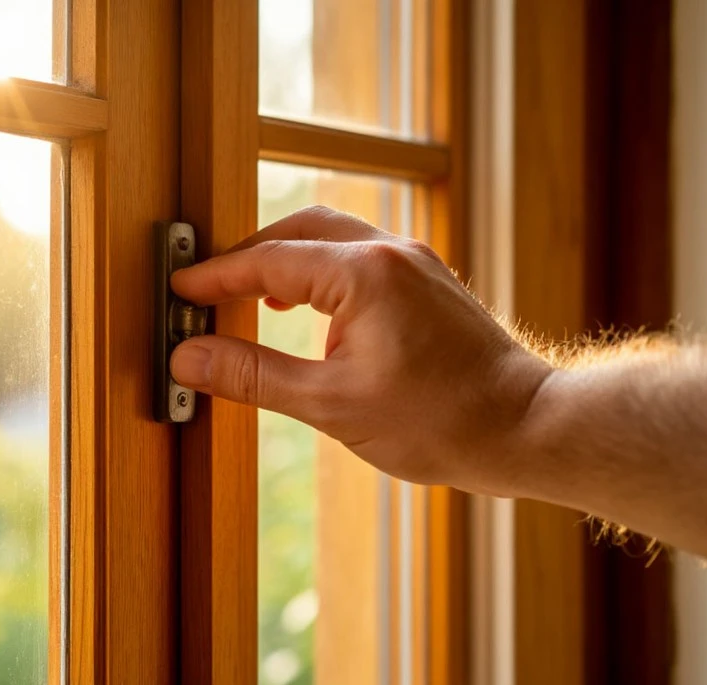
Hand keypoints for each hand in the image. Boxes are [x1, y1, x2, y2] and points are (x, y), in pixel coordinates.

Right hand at [169, 206, 551, 494]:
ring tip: (250, 302)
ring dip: (284, 264)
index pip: (267, 261)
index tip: (178, 289)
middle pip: (297, 232)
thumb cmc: (441, 422)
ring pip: (329, 239)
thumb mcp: (331, 405)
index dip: (215, 276)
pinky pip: (357, 258)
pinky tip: (309, 314)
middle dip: (248, 259)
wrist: (528, 430)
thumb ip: (253, 375)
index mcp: (363, 272)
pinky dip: (319, 275)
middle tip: (207, 292)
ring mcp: (413, 262)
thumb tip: (190, 358)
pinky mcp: (427, 281)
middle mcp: (389, 251)